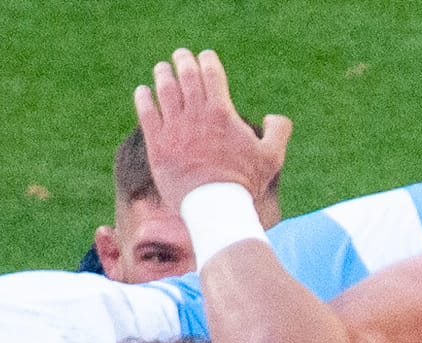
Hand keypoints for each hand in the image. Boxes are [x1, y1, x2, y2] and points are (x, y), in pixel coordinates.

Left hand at [135, 48, 290, 214]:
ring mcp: (175, 129)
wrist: (216, 208)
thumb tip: (273, 116)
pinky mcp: (158, 146)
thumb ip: (279, 131)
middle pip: (186, 75)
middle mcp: (196, 115)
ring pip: (165, 90)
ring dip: (163, 75)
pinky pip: (146, 114)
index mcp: (222, 112)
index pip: (211, 73)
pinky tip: (142, 92)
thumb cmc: (245, 184)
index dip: (207, 60)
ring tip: (162, 70)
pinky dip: (143, 98)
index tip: (205, 56)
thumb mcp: (272, 157)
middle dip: (183, 60)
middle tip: (180, 56)